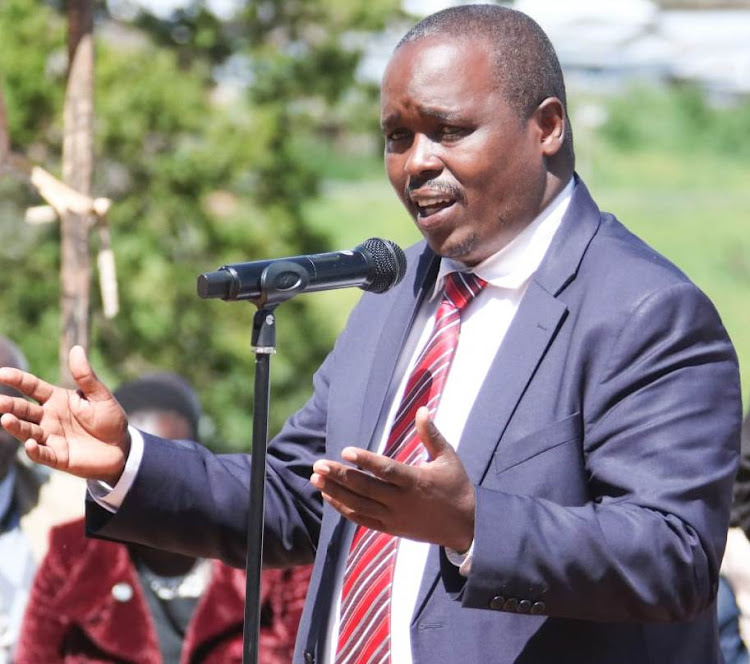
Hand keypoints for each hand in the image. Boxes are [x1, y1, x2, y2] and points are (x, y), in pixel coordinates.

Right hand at [0, 345, 128, 484]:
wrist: (122, 448)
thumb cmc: (109, 418)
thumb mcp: (100, 396)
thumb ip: (86, 376)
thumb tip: (76, 349)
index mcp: (56, 399)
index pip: (31, 387)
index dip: (16, 380)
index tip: (1, 374)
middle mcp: (48, 417)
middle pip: (24, 410)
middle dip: (9, 405)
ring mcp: (50, 437)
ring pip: (28, 431)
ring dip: (16, 426)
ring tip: (5, 419)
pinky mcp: (57, 457)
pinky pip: (42, 454)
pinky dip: (35, 450)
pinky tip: (30, 444)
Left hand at [311, 406, 474, 551]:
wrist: (466, 527)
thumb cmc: (457, 487)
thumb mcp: (448, 458)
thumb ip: (431, 435)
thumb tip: (423, 410)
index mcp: (416, 481)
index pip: (386, 470)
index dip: (365, 461)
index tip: (345, 451)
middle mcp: (402, 501)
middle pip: (366, 488)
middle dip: (340, 476)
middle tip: (318, 465)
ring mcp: (394, 517)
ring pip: (359, 504)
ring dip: (335, 492)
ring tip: (315, 479)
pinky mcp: (390, 528)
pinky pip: (362, 519)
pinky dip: (343, 509)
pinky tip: (328, 497)